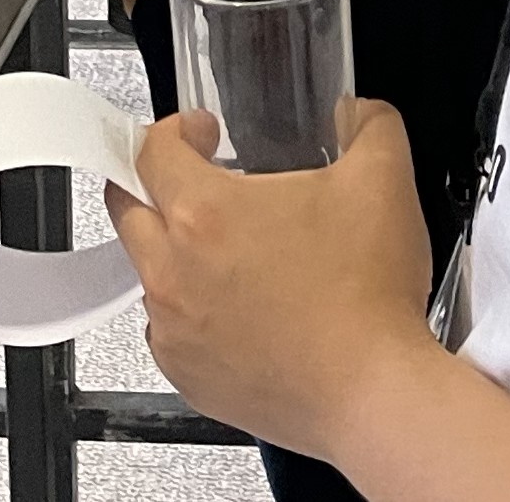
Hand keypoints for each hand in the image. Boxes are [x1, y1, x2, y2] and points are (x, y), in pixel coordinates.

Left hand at [106, 100, 436, 462]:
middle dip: (154, 184)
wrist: (375, 396)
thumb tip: (360, 113)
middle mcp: (172, 272)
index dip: (176, 130)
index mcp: (203, 213)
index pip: (150, 150)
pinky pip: (170, 331)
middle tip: (195, 180)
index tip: (202, 133)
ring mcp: (175, 330)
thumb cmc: (368, 299)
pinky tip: (242, 309)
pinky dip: (193, 313)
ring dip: (177, 252)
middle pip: (125, 207)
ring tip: (234, 251)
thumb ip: (369, 125)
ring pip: (148, 273)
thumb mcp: (383, 180)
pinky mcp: (189, 377)